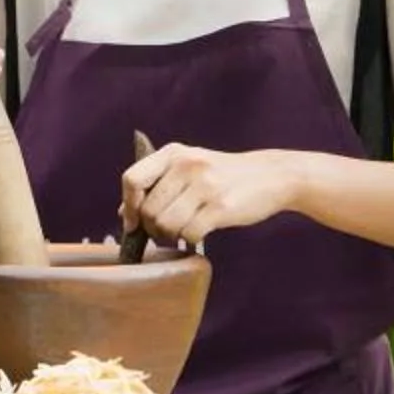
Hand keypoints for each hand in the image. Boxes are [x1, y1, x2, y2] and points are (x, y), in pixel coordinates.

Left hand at [120, 143, 296, 245]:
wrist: (270, 176)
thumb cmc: (223, 176)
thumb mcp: (188, 169)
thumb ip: (156, 186)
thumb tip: (124, 214)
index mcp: (174, 153)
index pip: (132, 179)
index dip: (128, 205)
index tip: (132, 222)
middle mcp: (187, 165)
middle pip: (148, 210)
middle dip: (152, 228)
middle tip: (166, 231)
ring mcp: (204, 185)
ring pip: (165, 225)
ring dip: (170, 236)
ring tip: (183, 230)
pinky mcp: (221, 207)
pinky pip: (189, 234)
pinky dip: (191, 239)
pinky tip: (200, 232)